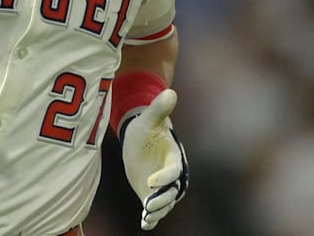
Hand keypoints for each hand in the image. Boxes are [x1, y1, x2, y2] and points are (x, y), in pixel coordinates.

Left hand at [120, 88, 189, 229]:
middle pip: (173, 192)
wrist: (139, 138)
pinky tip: (145, 224)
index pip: (174, 171)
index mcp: (174, 157)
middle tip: (148, 206)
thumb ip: (159, 109)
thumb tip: (170, 91)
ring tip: (146, 216)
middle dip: (163, 200)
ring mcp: (162, 186)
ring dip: (157, 211)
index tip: (150, 182)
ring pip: (165, 202)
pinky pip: (155, 208)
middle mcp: (171, 174)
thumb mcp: (149, 119)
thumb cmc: (146, 127)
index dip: (164, 178)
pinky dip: (152, 218)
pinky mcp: (151, 193)